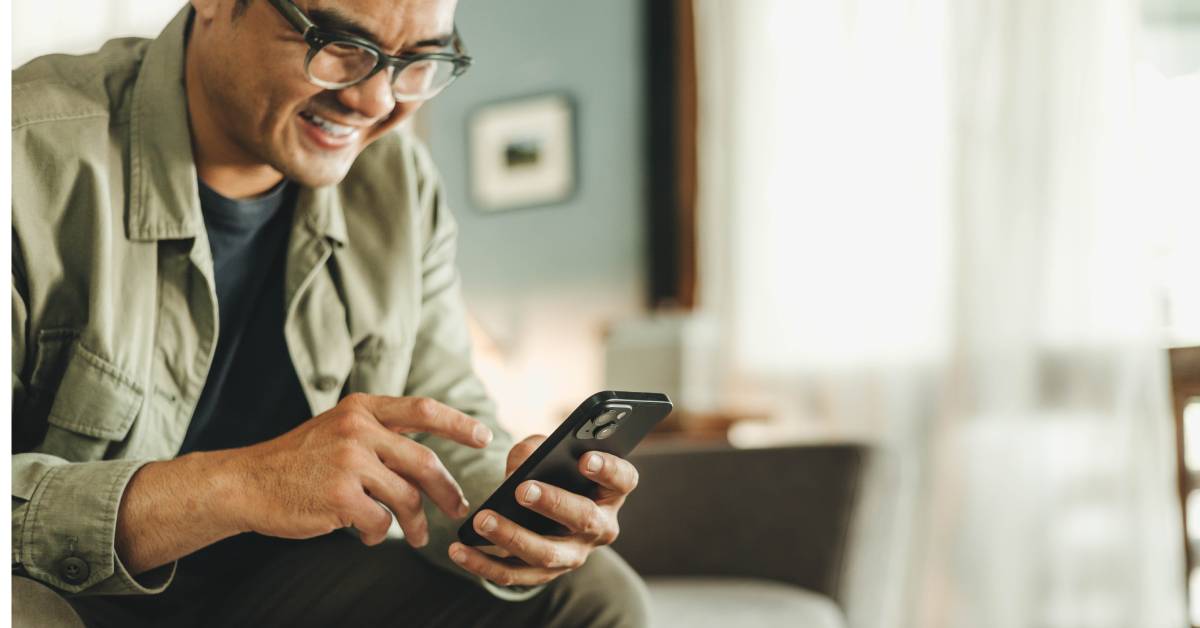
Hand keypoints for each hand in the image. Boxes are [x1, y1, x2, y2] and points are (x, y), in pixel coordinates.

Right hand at [229, 393, 492, 546]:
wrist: (246, 482)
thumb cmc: (298, 461)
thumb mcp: (338, 428)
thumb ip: (380, 434)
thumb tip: (431, 464)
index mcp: (362, 408)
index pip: (423, 410)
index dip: (458, 424)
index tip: (485, 437)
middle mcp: (358, 429)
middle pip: (424, 462)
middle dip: (448, 491)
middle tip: (458, 508)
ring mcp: (349, 462)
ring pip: (407, 497)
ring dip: (417, 523)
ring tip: (419, 536)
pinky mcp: (340, 496)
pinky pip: (380, 522)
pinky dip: (380, 535)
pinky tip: (368, 535)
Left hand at [447, 435, 638, 586]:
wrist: (543, 508)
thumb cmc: (552, 471)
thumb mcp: (548, 453)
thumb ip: (536, 448)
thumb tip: (521, 464)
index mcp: (610, 492)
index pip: (623, 479)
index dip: (608, 469)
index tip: (585, 458)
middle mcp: (599, 527)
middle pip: (584, 519)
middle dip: (553, 503)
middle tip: (522, 489)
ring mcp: (574, 555)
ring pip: (547, 553)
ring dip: (512, 537)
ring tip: (482, 519)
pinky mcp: (544, 574)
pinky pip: (514, 575)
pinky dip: (483, 564)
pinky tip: (459, 549)